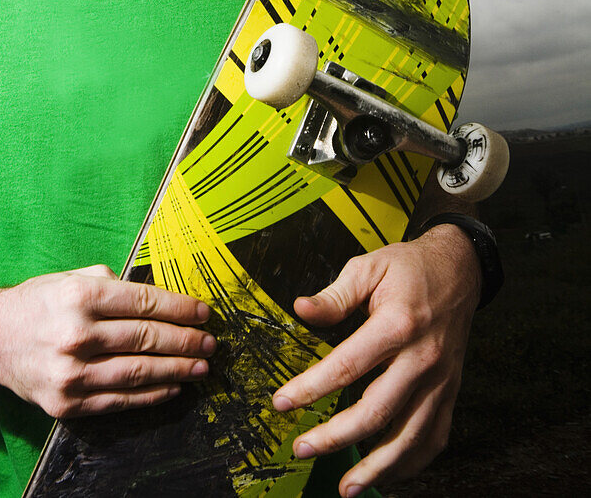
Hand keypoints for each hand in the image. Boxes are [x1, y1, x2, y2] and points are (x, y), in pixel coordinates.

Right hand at [0, 264, 215, 418]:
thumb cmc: (38, 303)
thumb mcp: (71, 277)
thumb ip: (112, 283)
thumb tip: (158, 298)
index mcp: (80, 296)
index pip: (144, 303)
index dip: (180, 308)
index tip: (203, 313)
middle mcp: (75, 334)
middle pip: (146, 339)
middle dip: (186, 341)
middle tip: (210, 342)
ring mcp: (70, 373)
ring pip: (138, 373)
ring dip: (177, 370)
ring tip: (201, 366)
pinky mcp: (66, 403)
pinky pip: (119, 400)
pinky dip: (151, 394)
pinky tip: (171, 386)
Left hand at [272, 225, 481, 495]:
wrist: (459, 268)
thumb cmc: (409, 267)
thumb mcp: (368, 267)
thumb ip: (334, 295)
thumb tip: (300, 310)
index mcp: (398, 324)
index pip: (347, 365)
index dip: (311, 388)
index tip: (282, 402)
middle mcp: (423, 357)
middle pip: (376, 410)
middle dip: (336, 436)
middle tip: (302, 448)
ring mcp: (441, 380)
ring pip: (409, 435)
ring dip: (376, 466)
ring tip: (347, 486)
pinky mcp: (451, 391)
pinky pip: (434, 437)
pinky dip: (411, 462)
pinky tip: (388, 473)